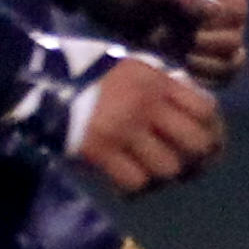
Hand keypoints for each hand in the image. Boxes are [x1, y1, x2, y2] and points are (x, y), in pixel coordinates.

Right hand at [71, 54, 230, 193]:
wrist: (41, 79)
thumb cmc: (91, 72)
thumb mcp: (132, 66)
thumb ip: (162, 84)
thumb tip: (192, 106)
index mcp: (156, 82)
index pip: (204, 109)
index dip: (206, 125)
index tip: (196, 131)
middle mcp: (146, 106)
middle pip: (196, 143)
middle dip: (192, 154)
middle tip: (179, 156)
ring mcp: (124, 130)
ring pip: (168, 167)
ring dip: (159, 170)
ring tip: (146, 165)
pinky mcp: (100, 152)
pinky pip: (135, 181)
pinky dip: (131, 182)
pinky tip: (122, 172)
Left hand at [75, 0, 248, 83]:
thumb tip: (211, 12)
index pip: (236, 13)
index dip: (211, 27)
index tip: (174, 24)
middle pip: (235, 38)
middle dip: (204, 46)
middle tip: (166, 42)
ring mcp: (211, 23)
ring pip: (233, 59)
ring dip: (207, 66)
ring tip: (177, 60)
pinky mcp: (198, 45)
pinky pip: (219, 72)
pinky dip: (205, 77)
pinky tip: (180, 72)